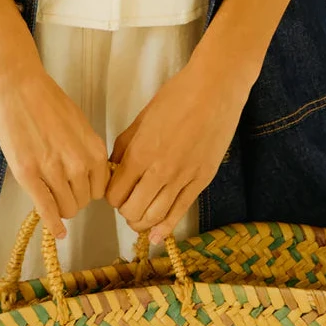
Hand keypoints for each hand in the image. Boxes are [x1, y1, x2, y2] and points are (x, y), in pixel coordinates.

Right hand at [0, 62, 110, 240]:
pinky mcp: (29, 175)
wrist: (19, 85)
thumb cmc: (48, 101)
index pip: (101, 189)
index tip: (79, 187)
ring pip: (67, 208)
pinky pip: (46, 210)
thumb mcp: (79, 125)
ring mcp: (52, 171)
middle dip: (74, 197)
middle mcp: (78, 163)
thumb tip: (90, 176)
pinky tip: (57, 232)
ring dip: (61, 206)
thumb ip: (86, 152)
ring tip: (50, 193)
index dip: (89, 189)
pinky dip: (53, 224)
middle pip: (84, 201)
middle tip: (60, 186)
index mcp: (93, 150)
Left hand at [104, 44, 254, 244]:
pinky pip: (180, 212)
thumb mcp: (142, 117)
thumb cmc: (177, 96)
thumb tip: (115, 167)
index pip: (115, 193)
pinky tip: (157, 236)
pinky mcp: (202, 181)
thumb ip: (125, 145)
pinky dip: (165, 228)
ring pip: (155, 217)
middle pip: (132, 209)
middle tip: (127, 202)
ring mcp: (183, 178)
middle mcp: (160, 170)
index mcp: (140, 152)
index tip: (114, 190)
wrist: (214, 90)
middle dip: (125, 210)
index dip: (111, 196)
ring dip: (142, 222)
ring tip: (139, 216)